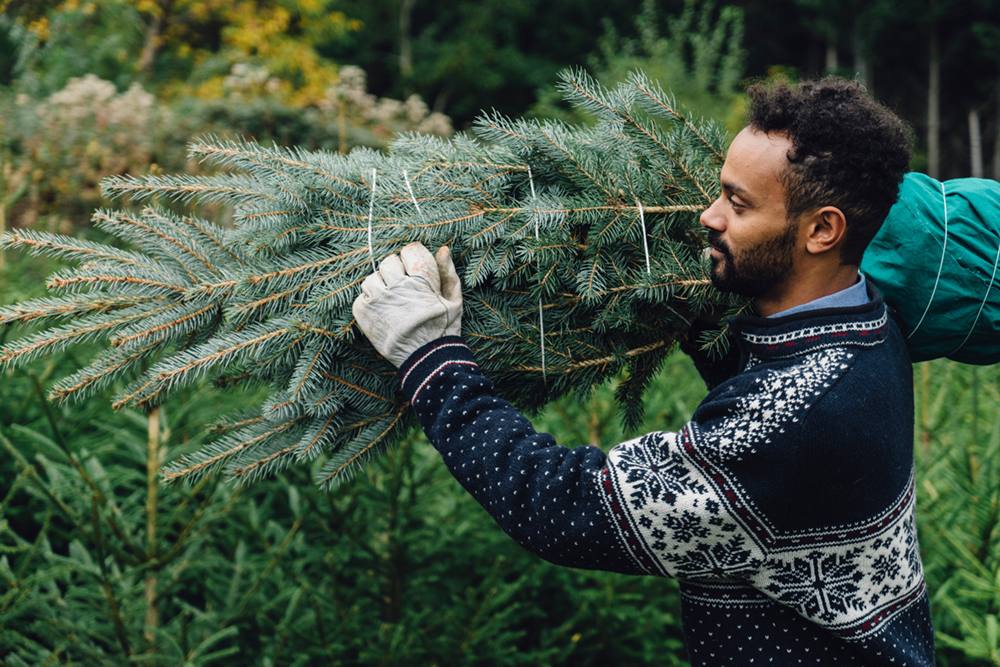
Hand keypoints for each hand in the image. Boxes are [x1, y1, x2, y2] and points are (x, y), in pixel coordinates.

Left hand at [352, 242, 462, 367]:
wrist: (426, 359)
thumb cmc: (443, 328)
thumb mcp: (454, 300)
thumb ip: (448, 273)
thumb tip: (443, 249)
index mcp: (420, 280)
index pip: (410, 250)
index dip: (413, 258)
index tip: (415, 270)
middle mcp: (397, 286)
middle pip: (389, 262)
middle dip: (396, 272)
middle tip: (404, 289)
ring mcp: (377, 299)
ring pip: (372, 278)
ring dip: (381, 286)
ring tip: (393, 302)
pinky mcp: (363, 312)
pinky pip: (361, 297)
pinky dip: (370, 303)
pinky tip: (383, 313)